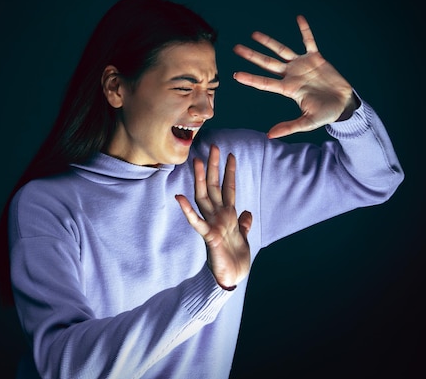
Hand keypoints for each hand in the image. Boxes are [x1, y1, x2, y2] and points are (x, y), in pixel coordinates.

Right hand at [175, 145, 251, 289]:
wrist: (231, 279)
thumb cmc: (235, 259)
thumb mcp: (243, 237)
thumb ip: (243, 223)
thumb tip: (246, 212)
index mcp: (226, 215)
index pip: (228, 189)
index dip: (230, 172)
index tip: (231, 155)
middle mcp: (217, 216)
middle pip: (214, 187)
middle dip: (214, 167)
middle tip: (214, 146)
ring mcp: (211, 224)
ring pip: (204, 198)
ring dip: (200, 180)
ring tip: (196, 162)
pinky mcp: (208, 236)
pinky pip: (197, 222)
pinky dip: (188, 210)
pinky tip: (180, 198)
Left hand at [233, 15, 356, 138]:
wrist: (343, 104)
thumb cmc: (325, 114)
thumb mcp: (307, 123)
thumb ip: (289, 127)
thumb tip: (270, 135)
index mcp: (288, 89)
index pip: (265, 83)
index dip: (251, 78)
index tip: (235, 75)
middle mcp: (291, 75)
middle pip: (267, 63)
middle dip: (252, 56)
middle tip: (236, 48)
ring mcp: (302, 65)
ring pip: (282, 50)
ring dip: (268, 42)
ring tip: (254, 34)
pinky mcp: (316, 58)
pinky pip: (309, 41)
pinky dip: (305, 30)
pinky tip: (299, 18)